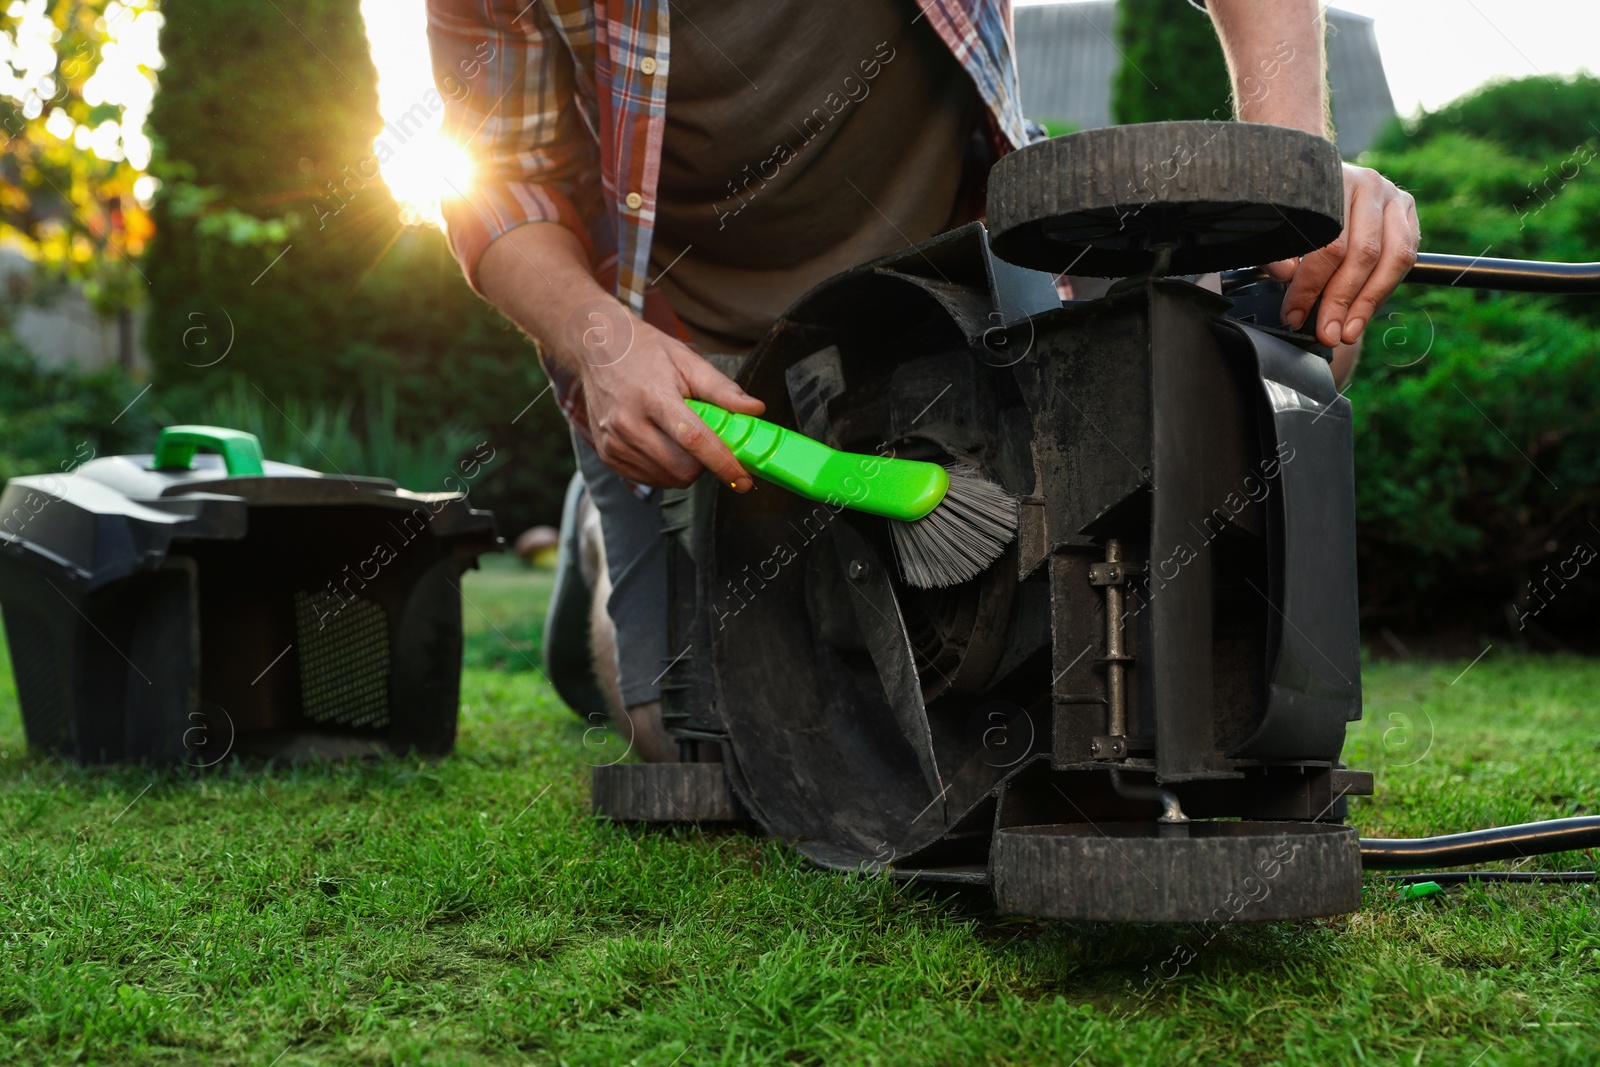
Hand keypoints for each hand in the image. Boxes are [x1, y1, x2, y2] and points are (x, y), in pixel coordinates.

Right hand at [567, 301, 764, 489]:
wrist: (596, 347)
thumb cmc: (645, 352)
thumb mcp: (687, 361)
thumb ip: (723, 389)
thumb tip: (756, 410)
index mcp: (653, 397)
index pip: (694, 440)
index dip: (723, 463)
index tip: (744, 480)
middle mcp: (628, 423)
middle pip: (682, 469)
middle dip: (704, 464)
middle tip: (705, 442)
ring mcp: (615, 442)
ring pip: (667, 479)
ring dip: (684, 468)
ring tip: (677, 437)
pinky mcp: (608, 455)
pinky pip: (648, 479)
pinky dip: (664, 469)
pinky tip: (660, 444)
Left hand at [1268, 162, 1419, 346]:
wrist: (1314, 186)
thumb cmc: (1290, 212)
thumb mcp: (1273, 228)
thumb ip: (1275, 252)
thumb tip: (1287, 275)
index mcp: (1330, 181)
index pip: (1327, 244)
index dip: (1310, 286)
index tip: (1294, 316)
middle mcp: (1367, 182)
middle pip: (1363, 253)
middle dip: (1342, 302)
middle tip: (1327, 333)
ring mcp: (1391, 194)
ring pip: (1393, 257)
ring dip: (1369, 302)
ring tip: (1348, 331)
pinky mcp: (1406, 209)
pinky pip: (1406, 256)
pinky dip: (1385, 289)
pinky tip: (1364, 312)